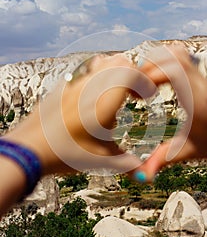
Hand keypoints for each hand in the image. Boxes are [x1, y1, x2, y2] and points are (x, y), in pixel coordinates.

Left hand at [7, 54, 154, 175]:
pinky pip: (84, 71)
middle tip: (134, 94)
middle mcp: (91, 84)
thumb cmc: (65, 151)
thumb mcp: (101, 158)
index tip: (147, 97)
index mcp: (105, 98)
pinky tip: (92, 100)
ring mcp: (75, 82)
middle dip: (132, 74)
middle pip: (118, 61)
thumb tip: (145, 175)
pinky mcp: (63, 86)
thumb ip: (127, 163)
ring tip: (115, 94)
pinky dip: (96, 78)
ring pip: (101, 62)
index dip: (144, 81)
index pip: (131, 71)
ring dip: (114, 73)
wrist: (30, 148)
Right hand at [134, 42, 206, 180]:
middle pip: (172, 57)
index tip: (137, 93)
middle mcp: (200, 86)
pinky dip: (165, 60)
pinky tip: (157, 77)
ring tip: (144, 80)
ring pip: (178, 52)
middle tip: (136, 87)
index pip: (173, 72)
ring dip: (156, 61)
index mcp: (197, 103)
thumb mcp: (189, 151)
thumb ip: (164, 160)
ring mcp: (201, 78)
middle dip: (148, 68)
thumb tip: (142, 175)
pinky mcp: (200, 76)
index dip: (150, 76)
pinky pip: (182, 57)